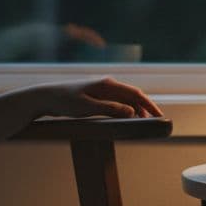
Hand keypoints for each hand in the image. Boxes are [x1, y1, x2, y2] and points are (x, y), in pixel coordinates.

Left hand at [30, 77, 163, 118]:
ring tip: (145, 121)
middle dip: (146, 107)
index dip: (149, 105)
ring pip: (125, 99)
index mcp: (107, 84)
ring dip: (136, 109)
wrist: (46, 97)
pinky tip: (128, 118)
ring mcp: (101, 90)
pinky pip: (117, 102)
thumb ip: (110, 109)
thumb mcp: (87, 107)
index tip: (159, 116)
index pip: (135, 93)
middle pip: (133, 95)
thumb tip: (132, 111)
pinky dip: (126, 110)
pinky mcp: (96, 96)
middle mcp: (107, 84)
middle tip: (156, 121)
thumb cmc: (64, 101)